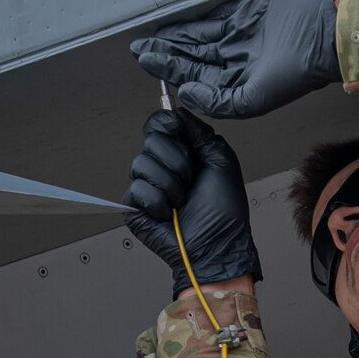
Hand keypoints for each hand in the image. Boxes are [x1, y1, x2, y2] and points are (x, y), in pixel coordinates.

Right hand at [124, 110, 262, 297]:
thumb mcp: (221, 160)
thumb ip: (201, 132)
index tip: (178, 130)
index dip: (166, 123)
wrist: (217, 245)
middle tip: (191, 178)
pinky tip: (170, 213)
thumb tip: (179, 112)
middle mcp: (162, 166)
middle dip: (177, 159)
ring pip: (140, 163)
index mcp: (181, 153)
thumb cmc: (224, 212)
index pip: (159, 124)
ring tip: (183, 200)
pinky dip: (159, 202)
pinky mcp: (134, 206)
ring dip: (171, 184)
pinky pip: (136, 189)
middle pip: (150, 139)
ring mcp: (147, 186)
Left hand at [130, 0, 339, 118]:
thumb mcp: (251, 100)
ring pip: (197, 37)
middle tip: (138, 50)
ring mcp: (238, 35)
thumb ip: (216, 102)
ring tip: (148, 38)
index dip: (170, 70)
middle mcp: (234, 60)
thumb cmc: (292, 74)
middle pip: (192, 57)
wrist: (321, 37)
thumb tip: (184, 92)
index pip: (195, 77)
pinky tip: (172, 23)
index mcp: (236, 83)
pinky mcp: (244, 12)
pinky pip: (211, 17)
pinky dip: (191, 21)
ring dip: (174, 38)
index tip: (146, 62)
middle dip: (166, 54)